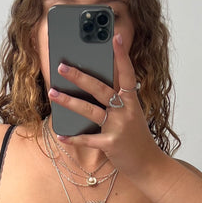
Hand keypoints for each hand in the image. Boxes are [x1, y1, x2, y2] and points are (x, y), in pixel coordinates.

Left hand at [48, 33, 161, 177]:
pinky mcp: (110, 144)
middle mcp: (125, 111)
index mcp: (132, 101)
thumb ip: (117, 102)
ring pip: (89, 111)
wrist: (148, 164)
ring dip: (69, 101)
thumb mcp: (132, 115)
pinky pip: (87, 139)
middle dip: (79, 76)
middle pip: (100, 89)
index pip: (127, 73)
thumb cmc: (136, 138)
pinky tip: (60, 134)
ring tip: (53, 93)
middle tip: (62, 66)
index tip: (115, 37)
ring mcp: (118, 128)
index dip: (122, 55)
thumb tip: (91, 88)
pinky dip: (73, 138)